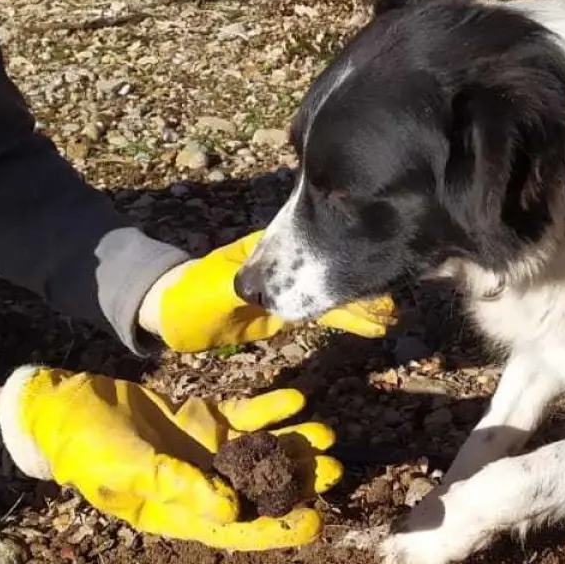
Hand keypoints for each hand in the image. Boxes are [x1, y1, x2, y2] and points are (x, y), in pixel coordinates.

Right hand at [0, 365, 342, 549]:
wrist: (62, 403)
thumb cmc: (84, 446)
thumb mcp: (126, 469)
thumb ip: (176, 486)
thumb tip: (229, 510)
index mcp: (178, 513)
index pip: (235, 529)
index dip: (276, 530)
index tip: (315, 522)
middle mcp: (199, 486)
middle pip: (258, 489)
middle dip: (297, 482)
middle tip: (335, 469)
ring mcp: (203, 451)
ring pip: (258, 451)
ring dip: (291, 444)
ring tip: (325, 434)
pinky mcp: (202, 418)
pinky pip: (243, 415)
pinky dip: (269, 409)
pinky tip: (295, 400)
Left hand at [138, 231, 395, 352]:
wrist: (171, 315)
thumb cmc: (186, 295)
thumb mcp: (213, 290)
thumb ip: (239, 287)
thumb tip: (261, 287)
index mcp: (271, 249)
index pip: (310, 239)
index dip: (337, 243)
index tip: (365, 252)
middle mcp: (287, 261)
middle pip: (329, 262)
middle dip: (359, 272)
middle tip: (392, 286)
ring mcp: (290, 286)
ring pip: (333, 288)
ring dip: (362, 298)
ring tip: (392, 309)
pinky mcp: (289, 313)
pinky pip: (325, 312)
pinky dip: (351, 317)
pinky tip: (375, 323)